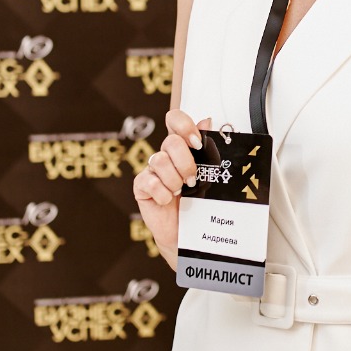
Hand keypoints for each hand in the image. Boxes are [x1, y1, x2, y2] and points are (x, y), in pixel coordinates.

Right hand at [132, 111, 209, 267]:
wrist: (188, 231)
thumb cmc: (199, 200)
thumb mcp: (208, 173)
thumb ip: (206, 148)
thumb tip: (207, 120)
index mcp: (181, 147)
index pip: (175, 120)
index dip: (184, 126)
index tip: (197, 142)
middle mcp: (165, 155)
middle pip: (170, 142)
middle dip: (185, 162)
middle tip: (192, 179)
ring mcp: (151, 170)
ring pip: (159, 161)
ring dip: (175, 180)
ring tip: (181, 192)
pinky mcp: (141, 186)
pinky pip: (149, 181)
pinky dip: (163, 193)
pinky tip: (167, 200)